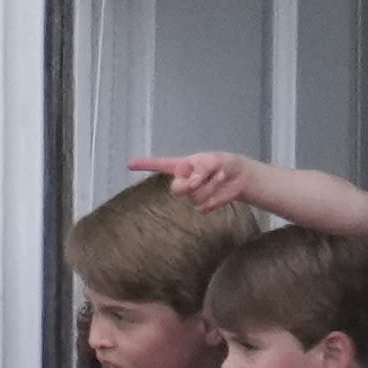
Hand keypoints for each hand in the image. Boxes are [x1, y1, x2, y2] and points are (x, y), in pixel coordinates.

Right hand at [127, 153, 252, 212]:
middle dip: (188, 186)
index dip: (143, 165)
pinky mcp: (202, 206)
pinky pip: (204, 206)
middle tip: (200, 179)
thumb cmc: (222, 163)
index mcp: (181, 166)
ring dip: (210, 187)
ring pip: (194, 198)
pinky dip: (215, 197)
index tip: (128, 164)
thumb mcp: (212, 160)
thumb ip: (201, 170)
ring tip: (219, 177)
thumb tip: (192, 183)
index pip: (159, 165)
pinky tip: (220, 190)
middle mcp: (182, 181)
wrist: (238, 177)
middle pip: (176, 189)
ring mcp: (191, 196)